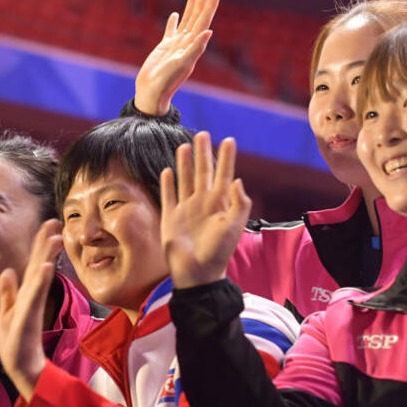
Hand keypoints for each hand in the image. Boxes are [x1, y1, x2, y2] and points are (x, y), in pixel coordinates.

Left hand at [0, 219, 62, 399]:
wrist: (21, 368)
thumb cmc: (16, 344)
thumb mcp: (7, 312)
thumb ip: (8, 292)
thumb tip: (8, 272)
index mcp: (26, 294)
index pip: (34, 263)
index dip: (40, 244)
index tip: (47, 224)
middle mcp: (32, 296)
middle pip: (41, 264)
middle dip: (47, 242)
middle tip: (56, 221)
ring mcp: (31, 305)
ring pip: (40, 275)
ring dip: (47, 256)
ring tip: (55, 237)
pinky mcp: (29, 316)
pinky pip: (35, 295)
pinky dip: (40, 280)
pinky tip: (45, 267)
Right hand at [134, 0, 219, 115]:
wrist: (152, 93)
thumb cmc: (166, 82)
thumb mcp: (181, 65)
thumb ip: (195, 49)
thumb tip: (208, 32)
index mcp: (193, 47)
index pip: (203, 22)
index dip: (209, 7)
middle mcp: (187, 44)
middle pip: (197, 18)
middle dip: (202, 1)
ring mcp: (176, 46)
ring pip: (187, 22)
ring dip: (192, 7)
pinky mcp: (164, 49)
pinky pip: (171, 32)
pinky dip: (174, 22)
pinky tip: (175, 14)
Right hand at [160, 132, 249, 289]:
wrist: (197, 272)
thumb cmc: (218, 252)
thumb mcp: (234, 227)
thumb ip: (239, 204)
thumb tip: (238, 180)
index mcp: (220, 204)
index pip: (224, 175)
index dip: (226, 158)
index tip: (229, 140)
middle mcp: (203, 203)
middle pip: (203, 172)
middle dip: (203, 154)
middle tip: (203, 134)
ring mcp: (186, 209)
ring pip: (185, 180)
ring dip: (185, 164)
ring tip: (185, 146)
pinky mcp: (171, 217)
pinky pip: (169, 196)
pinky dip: (168, 183)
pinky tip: (168, 171)